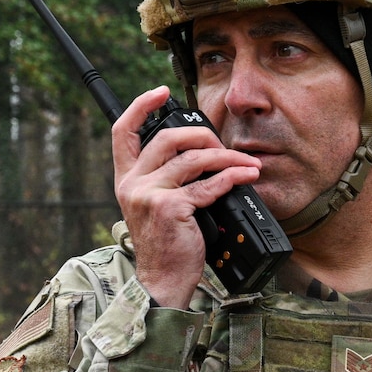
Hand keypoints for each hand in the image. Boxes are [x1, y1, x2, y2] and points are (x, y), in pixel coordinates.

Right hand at [112, 86, 261, 308]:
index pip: (123, 131)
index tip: (161, 91)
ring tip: (248, 164)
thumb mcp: (155, 206)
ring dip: (227, 158)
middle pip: (167, 138)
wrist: (162, 279)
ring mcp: (149, 194)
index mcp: (126, 179)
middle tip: (224, 146)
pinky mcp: (170, 208)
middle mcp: (133, 183)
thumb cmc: (166, 244)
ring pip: (193, 160)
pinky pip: (208, 185)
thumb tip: (202, 155)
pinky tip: (246, 177)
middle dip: (202, 135)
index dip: (141, 106)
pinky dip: (231, 178)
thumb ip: (166, 179)